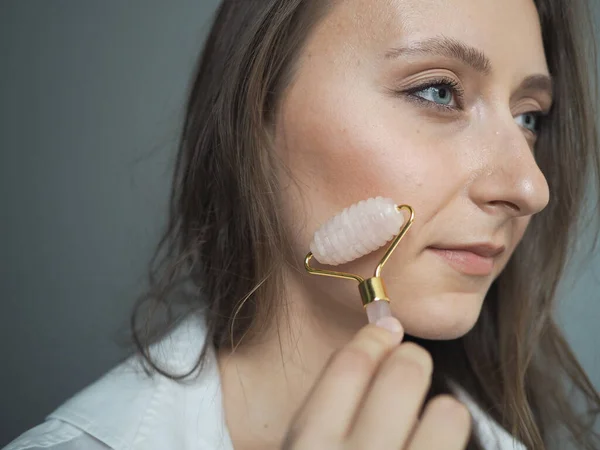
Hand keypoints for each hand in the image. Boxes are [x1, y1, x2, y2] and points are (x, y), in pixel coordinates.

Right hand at [282, 317, 470, 448]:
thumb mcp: (301, 448)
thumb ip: (324, 411)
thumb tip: (371, 347)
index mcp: (310, 444)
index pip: (350, 363)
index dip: (373, 338)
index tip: (385, 329)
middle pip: (403, 374)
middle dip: (411, 358)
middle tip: (411, 362)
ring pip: (448, 412)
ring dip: (442, 409)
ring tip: (430, 420)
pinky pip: (458, 438)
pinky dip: (448, 435)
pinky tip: (434, 445)